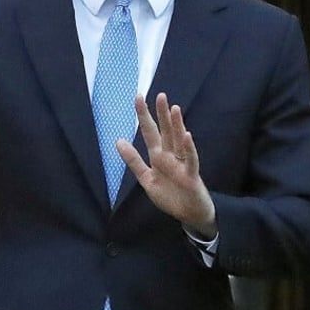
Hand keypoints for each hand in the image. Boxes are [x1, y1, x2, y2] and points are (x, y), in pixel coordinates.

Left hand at [118, 92, 216, 236]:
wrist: (189, 214)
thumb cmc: (170, 196)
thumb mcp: (146, 178)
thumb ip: (133, 161)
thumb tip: (118, 140)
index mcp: (158, 156)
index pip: (150, 132)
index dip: (144, 116)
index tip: (138, 98)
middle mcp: (171, 156)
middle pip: (165, 131)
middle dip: (161, 114)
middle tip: (158, 95)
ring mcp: (182, 164)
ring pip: (178, 141)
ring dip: (176, 125)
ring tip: (174, 108)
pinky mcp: (191, 175)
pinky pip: (190, 160)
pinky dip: (188, 148)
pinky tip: (186, 135)